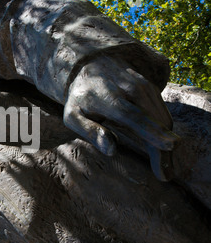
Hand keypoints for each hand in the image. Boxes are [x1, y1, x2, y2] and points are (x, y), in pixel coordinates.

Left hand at [63, 55, 179, 180]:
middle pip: (154, 121)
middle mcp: (131, 90)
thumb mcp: (73, 116)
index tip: (169, 146)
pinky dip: (165, 132)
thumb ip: (90, 131)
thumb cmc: (80, 98)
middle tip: (165, 176)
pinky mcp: (152, 89)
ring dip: (167, 143)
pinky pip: (162, 113)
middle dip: (163, 148)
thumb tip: (111, 150)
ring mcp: (144, 88)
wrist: (91, 66)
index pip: (134, 116)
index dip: (152, 132)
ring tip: (166, 171)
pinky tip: (163, 150)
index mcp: (110, 99)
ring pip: (162, 119)